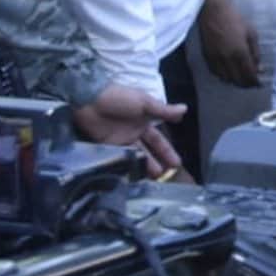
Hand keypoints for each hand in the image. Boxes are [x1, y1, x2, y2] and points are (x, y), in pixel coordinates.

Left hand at [72, 85, 187, 175]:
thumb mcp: (145, 102)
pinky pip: (120, 158)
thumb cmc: (119, 98)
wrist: (90, 100)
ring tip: (155, 177)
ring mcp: (120, 140)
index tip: (177, 163)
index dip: (167, 150)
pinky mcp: (107, 146)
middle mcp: (133, 132)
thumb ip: (164, 110)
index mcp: (143, 121)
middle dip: (158, 161)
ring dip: (145, 165)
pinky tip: (134, 174)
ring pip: (136, 156)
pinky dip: (127, 165)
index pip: (158, 139)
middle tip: (167, 174)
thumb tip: (186, 109)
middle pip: (149, 150)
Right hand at [198, 0, 260, 86]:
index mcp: (240, 52)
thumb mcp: (251, 33)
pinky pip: (215, 73)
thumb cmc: (235, 19)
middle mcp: (227, 59)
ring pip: (225, 78)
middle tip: (252, 83)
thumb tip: (259, 67)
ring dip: (235, 81)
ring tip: (241, 79)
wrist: (213, 11)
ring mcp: (215, 59)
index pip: (249, 74)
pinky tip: (229, 73)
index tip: (259, 84)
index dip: (255, 82)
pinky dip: (223, 76)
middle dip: (246, 84)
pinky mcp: (206, 57)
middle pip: (237, 80)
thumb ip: (256, 52)